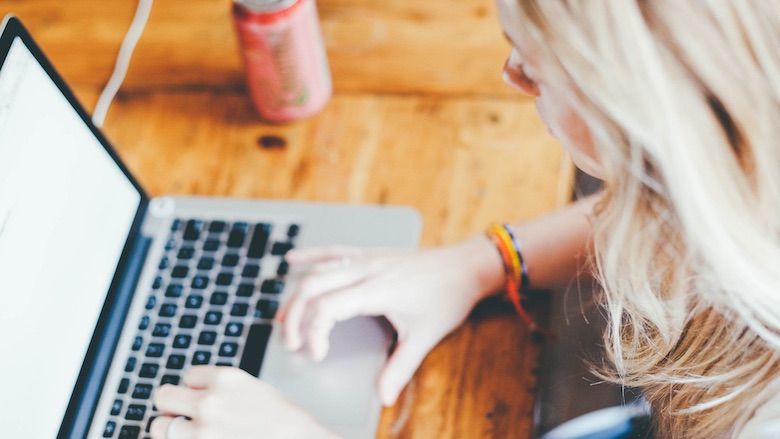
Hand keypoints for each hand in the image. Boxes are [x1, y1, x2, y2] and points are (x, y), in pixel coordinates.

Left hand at [150, 366, 337, 438]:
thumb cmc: (285, 422)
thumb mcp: (254, 390)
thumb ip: (222, 389)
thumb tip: (195, 394)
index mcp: (225, 378)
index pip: (187, 376)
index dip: (196, 389)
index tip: (207, 399)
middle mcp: (208, 402)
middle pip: (163, 397)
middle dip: (173, 407)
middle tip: (185, 416)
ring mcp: (202, 432)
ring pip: (159, 427)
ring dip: (171, 430)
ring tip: (190, 434)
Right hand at [279, 235, 503, 405]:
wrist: (467, 265)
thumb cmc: (448, 297)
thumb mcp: (426, 336)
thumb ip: (401, 367)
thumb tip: (384, 396)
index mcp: (377, 289)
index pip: (327, 307)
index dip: (314, 333)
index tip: (318, 355)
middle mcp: (367, 269)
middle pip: (313, 287)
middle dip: (294, 316)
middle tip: (291, 343)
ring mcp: (367, 258)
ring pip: (319, 270)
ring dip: (297, 293)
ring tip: (282, 318)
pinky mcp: (371, 254)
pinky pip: (334, 251)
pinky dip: (311, 256)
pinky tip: (292, 260)